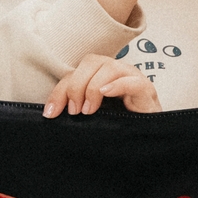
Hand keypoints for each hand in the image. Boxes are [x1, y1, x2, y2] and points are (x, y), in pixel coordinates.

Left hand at [42, 53, 162, 117]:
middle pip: (90, 62)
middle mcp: (115, 71)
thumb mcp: (92, 116)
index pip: (74, 73)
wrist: (148, 136)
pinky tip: (106, 94)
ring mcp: (132, 77)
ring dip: (93, 88)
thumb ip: (75, 109)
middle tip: (74, 111)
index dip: (59, 91)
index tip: (50, 113)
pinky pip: (132, 81)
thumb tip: (51, 113)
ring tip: (89, 110)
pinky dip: (117, 85)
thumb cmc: (119, 124)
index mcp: (99, 75)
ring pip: (109, 67)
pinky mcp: (146, 90)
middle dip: (76, 86)